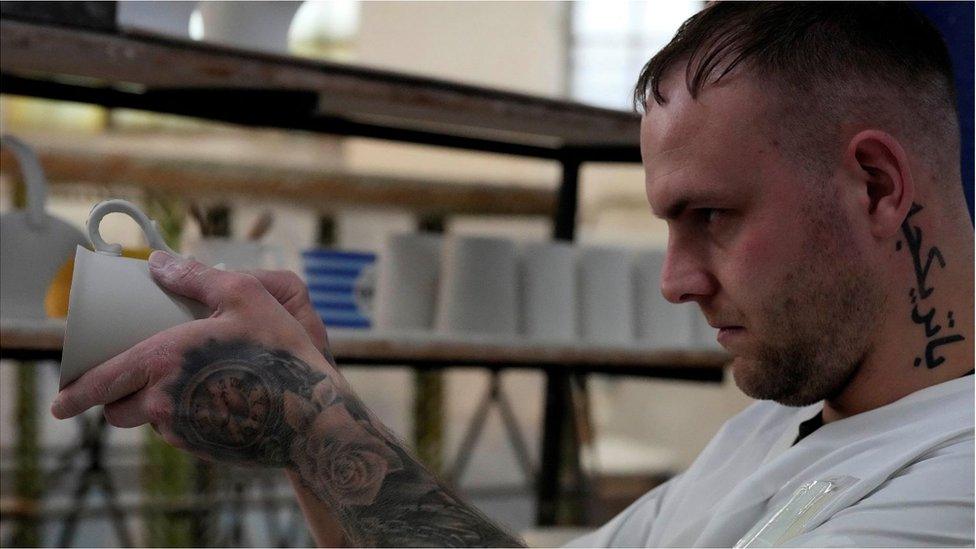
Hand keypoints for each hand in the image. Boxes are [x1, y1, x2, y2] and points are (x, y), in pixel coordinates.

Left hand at [50, 251, 346, 465]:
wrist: (314, 413)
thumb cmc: (281, 351)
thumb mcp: (245, 296)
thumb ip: (196, 277)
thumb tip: (158, 262)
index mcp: (164, 360)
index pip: (101, 382)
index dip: (76, 393)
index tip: (62, 402)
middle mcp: (165, 400)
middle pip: (119, 410)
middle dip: (121, 399)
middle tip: (139, 382)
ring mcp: (185, 430)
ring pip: (153, 422)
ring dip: (160, 406)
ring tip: (194, 384)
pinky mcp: (206, 448)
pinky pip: (184, 433)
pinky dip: (191, 417)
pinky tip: (223, 400)